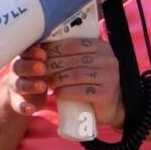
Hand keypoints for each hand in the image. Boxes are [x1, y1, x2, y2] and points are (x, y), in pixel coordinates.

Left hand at [8, 39, 124, 127]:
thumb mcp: (88, 62)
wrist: (110, 105)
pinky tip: (57, 93)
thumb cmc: (92, 81)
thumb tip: (44, 45)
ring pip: (75, 75)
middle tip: (40, 71)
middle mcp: (108, 60)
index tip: (41, 55)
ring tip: (48, 83)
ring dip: (57, 79)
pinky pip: (81, 91)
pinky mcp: (106, 94)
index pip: (74, 44)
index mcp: (102, 47)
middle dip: (53, 65)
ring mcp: (110, 77)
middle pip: (73, 60)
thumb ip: (74, 53)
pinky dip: (65, 92)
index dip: (55, 49)